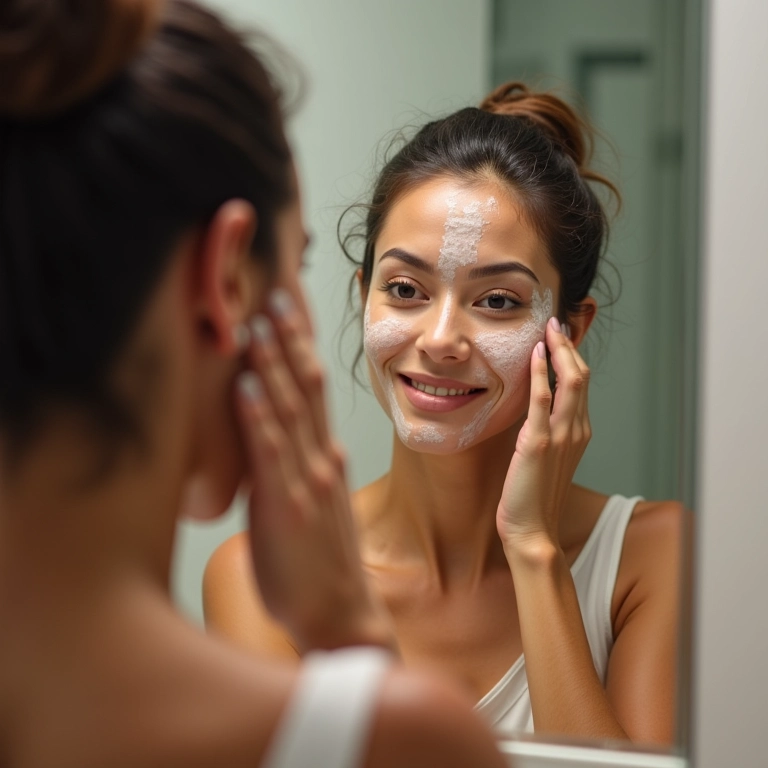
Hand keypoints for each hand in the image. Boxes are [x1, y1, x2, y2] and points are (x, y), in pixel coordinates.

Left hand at [235, 288, 394, 653]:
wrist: (339, 612)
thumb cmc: (320, 561)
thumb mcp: (312, 502)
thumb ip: (298, 464)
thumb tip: (284, 435)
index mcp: (324, 456)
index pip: (312, 390)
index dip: (299, 348)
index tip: (285, 309)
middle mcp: (320, 458)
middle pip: (305, 387)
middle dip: (288, 339)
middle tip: (274, 294)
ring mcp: (307, 479)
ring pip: (290, 409)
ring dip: (272, 362)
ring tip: (257, 321)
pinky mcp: (288, 505)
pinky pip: (272, 453)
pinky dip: (259, 415)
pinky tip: (247, 384)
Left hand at [496, 317, 590, 554]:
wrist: (533, 531)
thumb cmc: (535, 497)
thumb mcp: (547, 459)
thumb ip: (548, 433)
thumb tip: (535, 411)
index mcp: (579, 433)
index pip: (581, 385)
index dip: (572, 357)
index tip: (560, 336)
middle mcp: (576, 430)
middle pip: (581, 376)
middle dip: (568, 346)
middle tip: (555, 322)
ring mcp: (561, 436)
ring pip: (570, 382)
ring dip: (559, 350)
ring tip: (549, 328)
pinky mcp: (539, 442)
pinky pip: (543, 399)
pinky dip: (542, 372)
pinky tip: (536, 353)